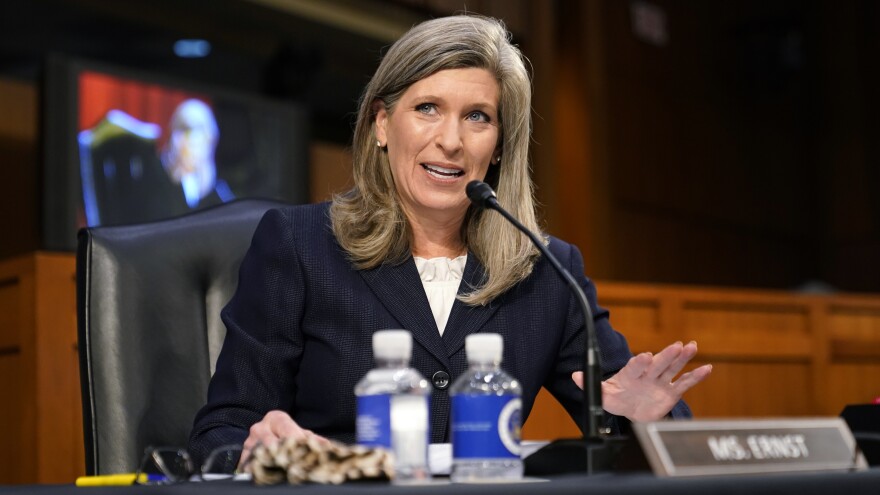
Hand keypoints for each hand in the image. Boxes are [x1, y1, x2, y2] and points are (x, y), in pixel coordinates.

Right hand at [239, 410, 327, 470]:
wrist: (266, 431)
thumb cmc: (286, 431)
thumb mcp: (299, 432)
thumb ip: (313, 439)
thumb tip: (327, 446)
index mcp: (277, 419)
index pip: (288, 430)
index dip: (297, 441)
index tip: (304, 450)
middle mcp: (261, 427)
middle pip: (271, 442)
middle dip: (282, 454)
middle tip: (291, 465)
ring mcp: (250, 440)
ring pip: (259, 452)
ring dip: (269, 463)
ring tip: (279, 472)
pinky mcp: (244, 453)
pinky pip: (248, 462)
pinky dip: (257, 470)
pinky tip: (264, 475)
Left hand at [571, 341, 711, 421]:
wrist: (632, 409)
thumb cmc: (618, 398)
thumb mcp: (603, 394)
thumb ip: (591, 385)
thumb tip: (574, 376)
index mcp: (630, 374)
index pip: (634, 367)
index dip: (639, 362)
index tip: (645, 355)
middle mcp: (647, 374)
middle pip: (657, 364)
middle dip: (666, 355)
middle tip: (676, 345)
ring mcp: (660, 381)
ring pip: (673, 368)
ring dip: (682, 359)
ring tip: (692, 347)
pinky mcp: (672, 391)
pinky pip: (685, 383)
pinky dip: (695, 376)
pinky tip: (707, 368)